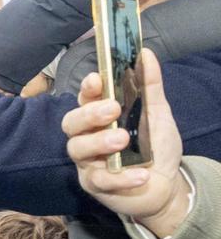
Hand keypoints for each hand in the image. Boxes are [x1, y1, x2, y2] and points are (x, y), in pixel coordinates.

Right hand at [62, 49, 188, 237]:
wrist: (166, 183)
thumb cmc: (155, 145)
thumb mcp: (157, 112)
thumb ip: (149, 85)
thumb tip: (145, 53)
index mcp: (99, 116)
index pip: (84, 99)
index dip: (87, 89)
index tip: (97, 80)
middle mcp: (87, 136)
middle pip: (71, 123)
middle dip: (88, 115)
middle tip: (112, 110)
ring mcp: (88, 161)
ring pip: (78, 149)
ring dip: (98, 142)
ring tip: (122, 139)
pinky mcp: (95, 185)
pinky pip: (99, 180)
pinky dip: (120, 177)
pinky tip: (141, 174)